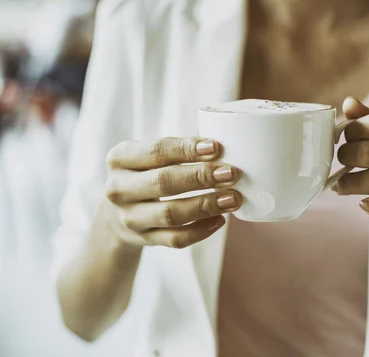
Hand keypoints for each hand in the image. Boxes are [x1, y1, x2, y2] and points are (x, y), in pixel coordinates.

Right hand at [104, 137, 241, 247]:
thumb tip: (222, 149)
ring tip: (232, 199)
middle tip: (230, 174)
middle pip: (163, 182)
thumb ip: (179, 151)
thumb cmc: (145, 175)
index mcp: (120, 159)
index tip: (215, 147)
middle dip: (200, 177)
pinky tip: (220, 220)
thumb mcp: (149, 157)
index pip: (156, 151)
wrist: (117, 216)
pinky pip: (175, 239)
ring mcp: (129, 218)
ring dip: (205, 206)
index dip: (187, 149)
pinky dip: (200, 231)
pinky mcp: (144, 239)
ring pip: (170, 214)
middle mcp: (119, 189)